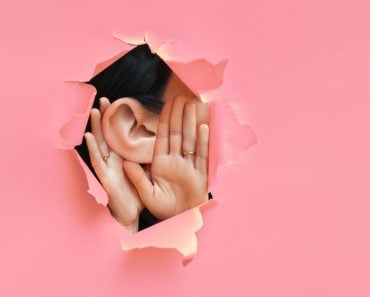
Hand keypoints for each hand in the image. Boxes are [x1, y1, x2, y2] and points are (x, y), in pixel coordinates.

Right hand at [84, 97, 143, 232]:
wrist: (132, 215)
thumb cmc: (137, 194)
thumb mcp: (145, 173)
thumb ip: (146, 159)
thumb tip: (157, 141)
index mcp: (124, 158)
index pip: (120, 136)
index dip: (118, 120)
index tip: (120, 103)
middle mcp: (114, 161)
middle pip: (109, 136)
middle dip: (106, 118)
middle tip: (105, 100)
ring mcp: (108, 168)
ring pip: (100, 145)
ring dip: (96, 128)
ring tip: (94, 111)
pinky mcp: (105, 179)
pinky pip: (97, 162)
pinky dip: (92, 149)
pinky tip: (88, 137)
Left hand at [124, 95, 208, 219]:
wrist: (180, 219)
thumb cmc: (163, 209)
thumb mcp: (147, 194)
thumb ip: (137, 178)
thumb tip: (125, 161)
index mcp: (161, 164)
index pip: (162, 137)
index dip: (164, 120)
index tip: (166, 105)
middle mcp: (175, 161)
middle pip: (177, 134)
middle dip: (178, 116)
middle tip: (180, 97)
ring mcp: (189, 166)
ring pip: (190, 140)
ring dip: (191, 123)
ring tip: (192, 106)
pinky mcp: (200, 174)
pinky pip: (202, 155)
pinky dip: (203, 142)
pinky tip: (203, 127)